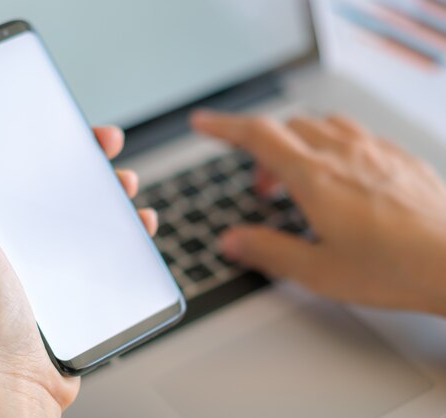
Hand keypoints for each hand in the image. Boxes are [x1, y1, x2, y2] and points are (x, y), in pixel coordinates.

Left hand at [0, 121, 156, 416]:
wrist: (13, 380)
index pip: (20, 167)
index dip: (46, 141)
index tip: (71, 126)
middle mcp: (18, 240)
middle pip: (60, 188)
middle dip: (89, 164)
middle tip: (108, 152)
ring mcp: (49, 264)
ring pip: (88, 218)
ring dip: (112, 198)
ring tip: (127, 190)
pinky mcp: (74, 287)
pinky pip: (105, 253)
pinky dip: (125, 238)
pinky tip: (138, 231)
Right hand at [191, 111, 445, 315]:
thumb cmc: (396, 268)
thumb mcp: (318, 271)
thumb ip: (268, 250)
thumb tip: (232, 241)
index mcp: (315, 178)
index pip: (257, 136)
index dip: (223, 126)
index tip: (204, 122)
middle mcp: (343, 154)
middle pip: (287, 128)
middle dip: (264, 152)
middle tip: (265, 190)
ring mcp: (374, 150)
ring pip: (321, 125)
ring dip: (299, 145)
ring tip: (303, 180)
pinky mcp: (398, 156)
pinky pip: (355, 134)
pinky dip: (333, 146)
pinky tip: (345, 178)